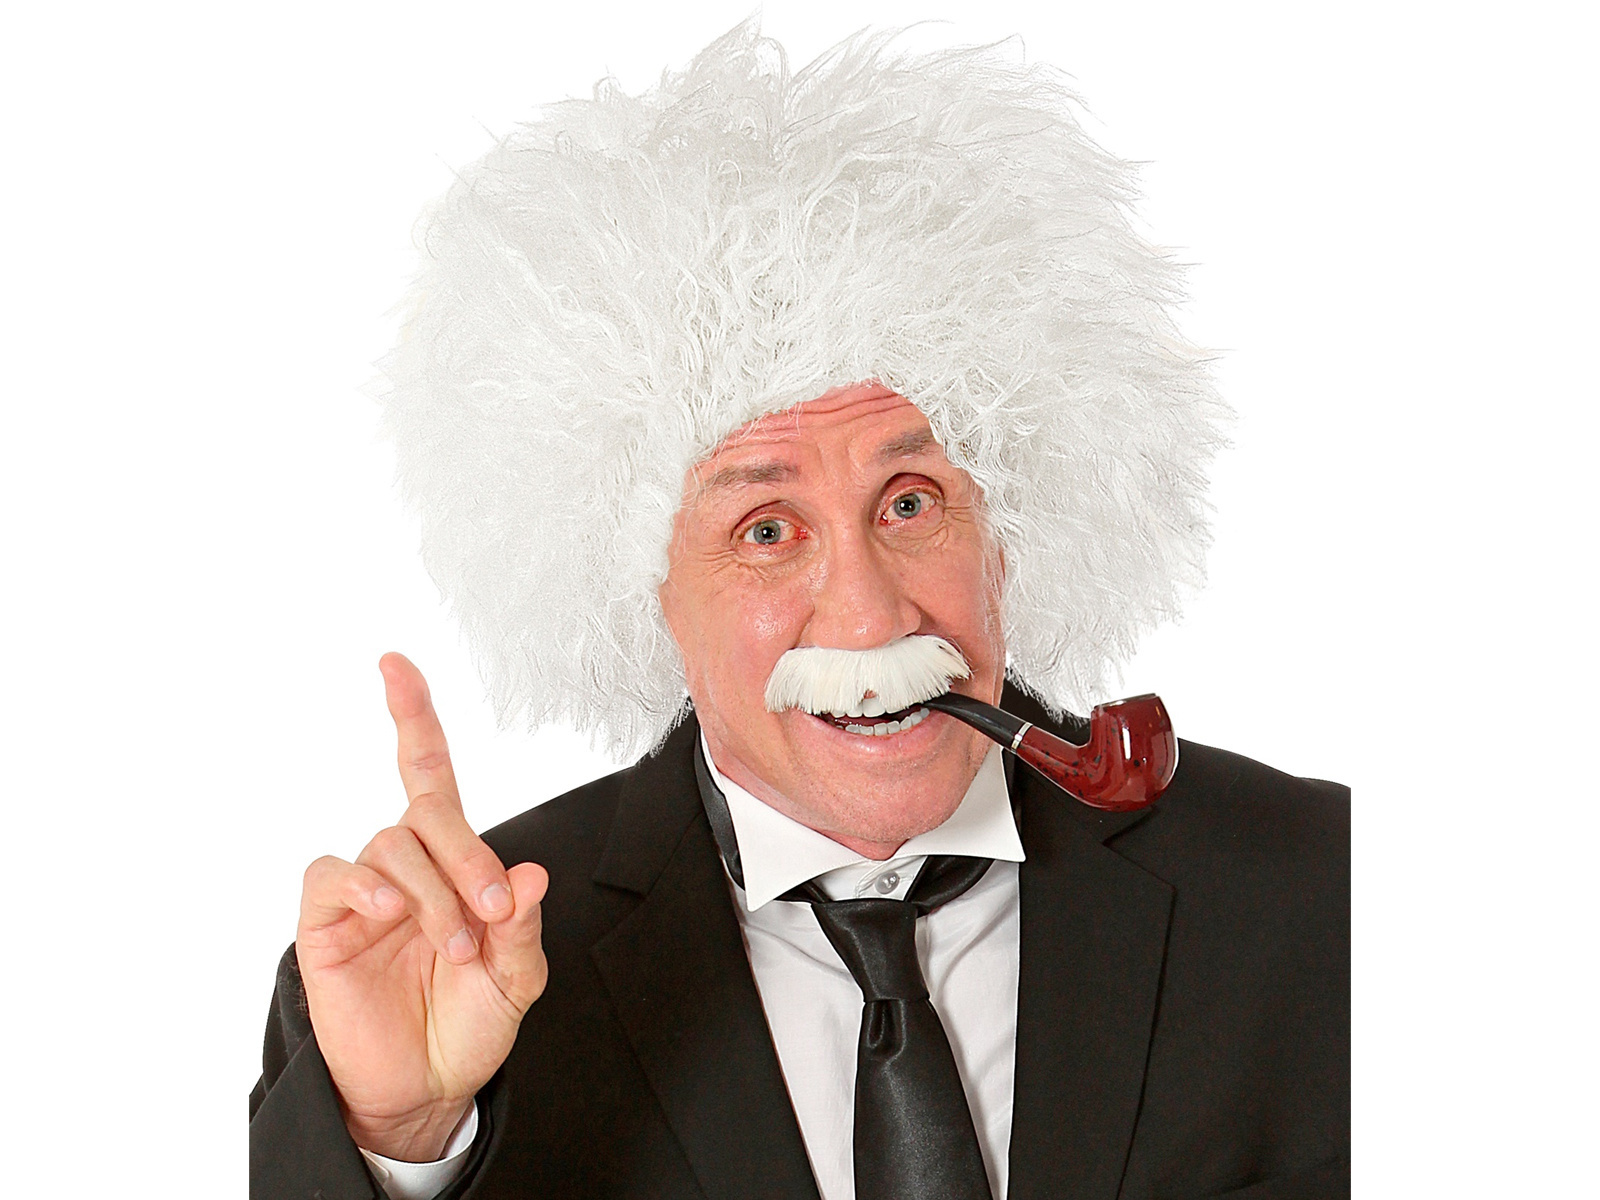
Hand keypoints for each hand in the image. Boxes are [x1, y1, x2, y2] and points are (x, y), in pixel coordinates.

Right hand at [296, 653, 548, 1160]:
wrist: (424, 1089)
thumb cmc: (468, 1024)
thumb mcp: (517, 978)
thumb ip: (522, 925)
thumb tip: (530, 874)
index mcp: (451, 862)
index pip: (430, 773)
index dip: (413, 717)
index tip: (394, 665)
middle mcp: (405, 865)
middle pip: (427, 810)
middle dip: (466, 851)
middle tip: (490, 907)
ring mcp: (363, 891)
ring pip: (392, 846)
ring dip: (432, 894)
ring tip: (454, 950)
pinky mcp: (326, 921)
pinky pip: (334, 874)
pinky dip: (365, 884)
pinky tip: (388, 913)